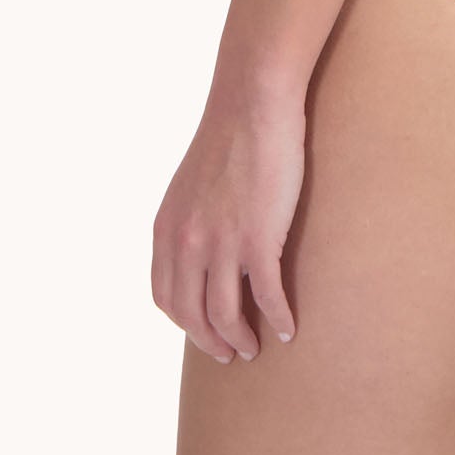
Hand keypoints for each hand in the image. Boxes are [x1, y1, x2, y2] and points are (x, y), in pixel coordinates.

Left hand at [151, 86, 304, 362]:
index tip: (204, 331)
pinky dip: (278, 318)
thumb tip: (201, 248)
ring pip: (225, 315)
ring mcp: (220, 243)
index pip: (165, 296)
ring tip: (256, 347)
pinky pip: (266, 296)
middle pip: (191, 315)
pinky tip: (289, 328)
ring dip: (240, 339)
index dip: (185, 322)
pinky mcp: (258, 239)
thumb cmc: (230, 135)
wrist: (252, 102)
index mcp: (167, 229)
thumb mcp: (190, 185)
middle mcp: (186, 242)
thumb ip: (189, 220)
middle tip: (231, 353)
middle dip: (210, 341)